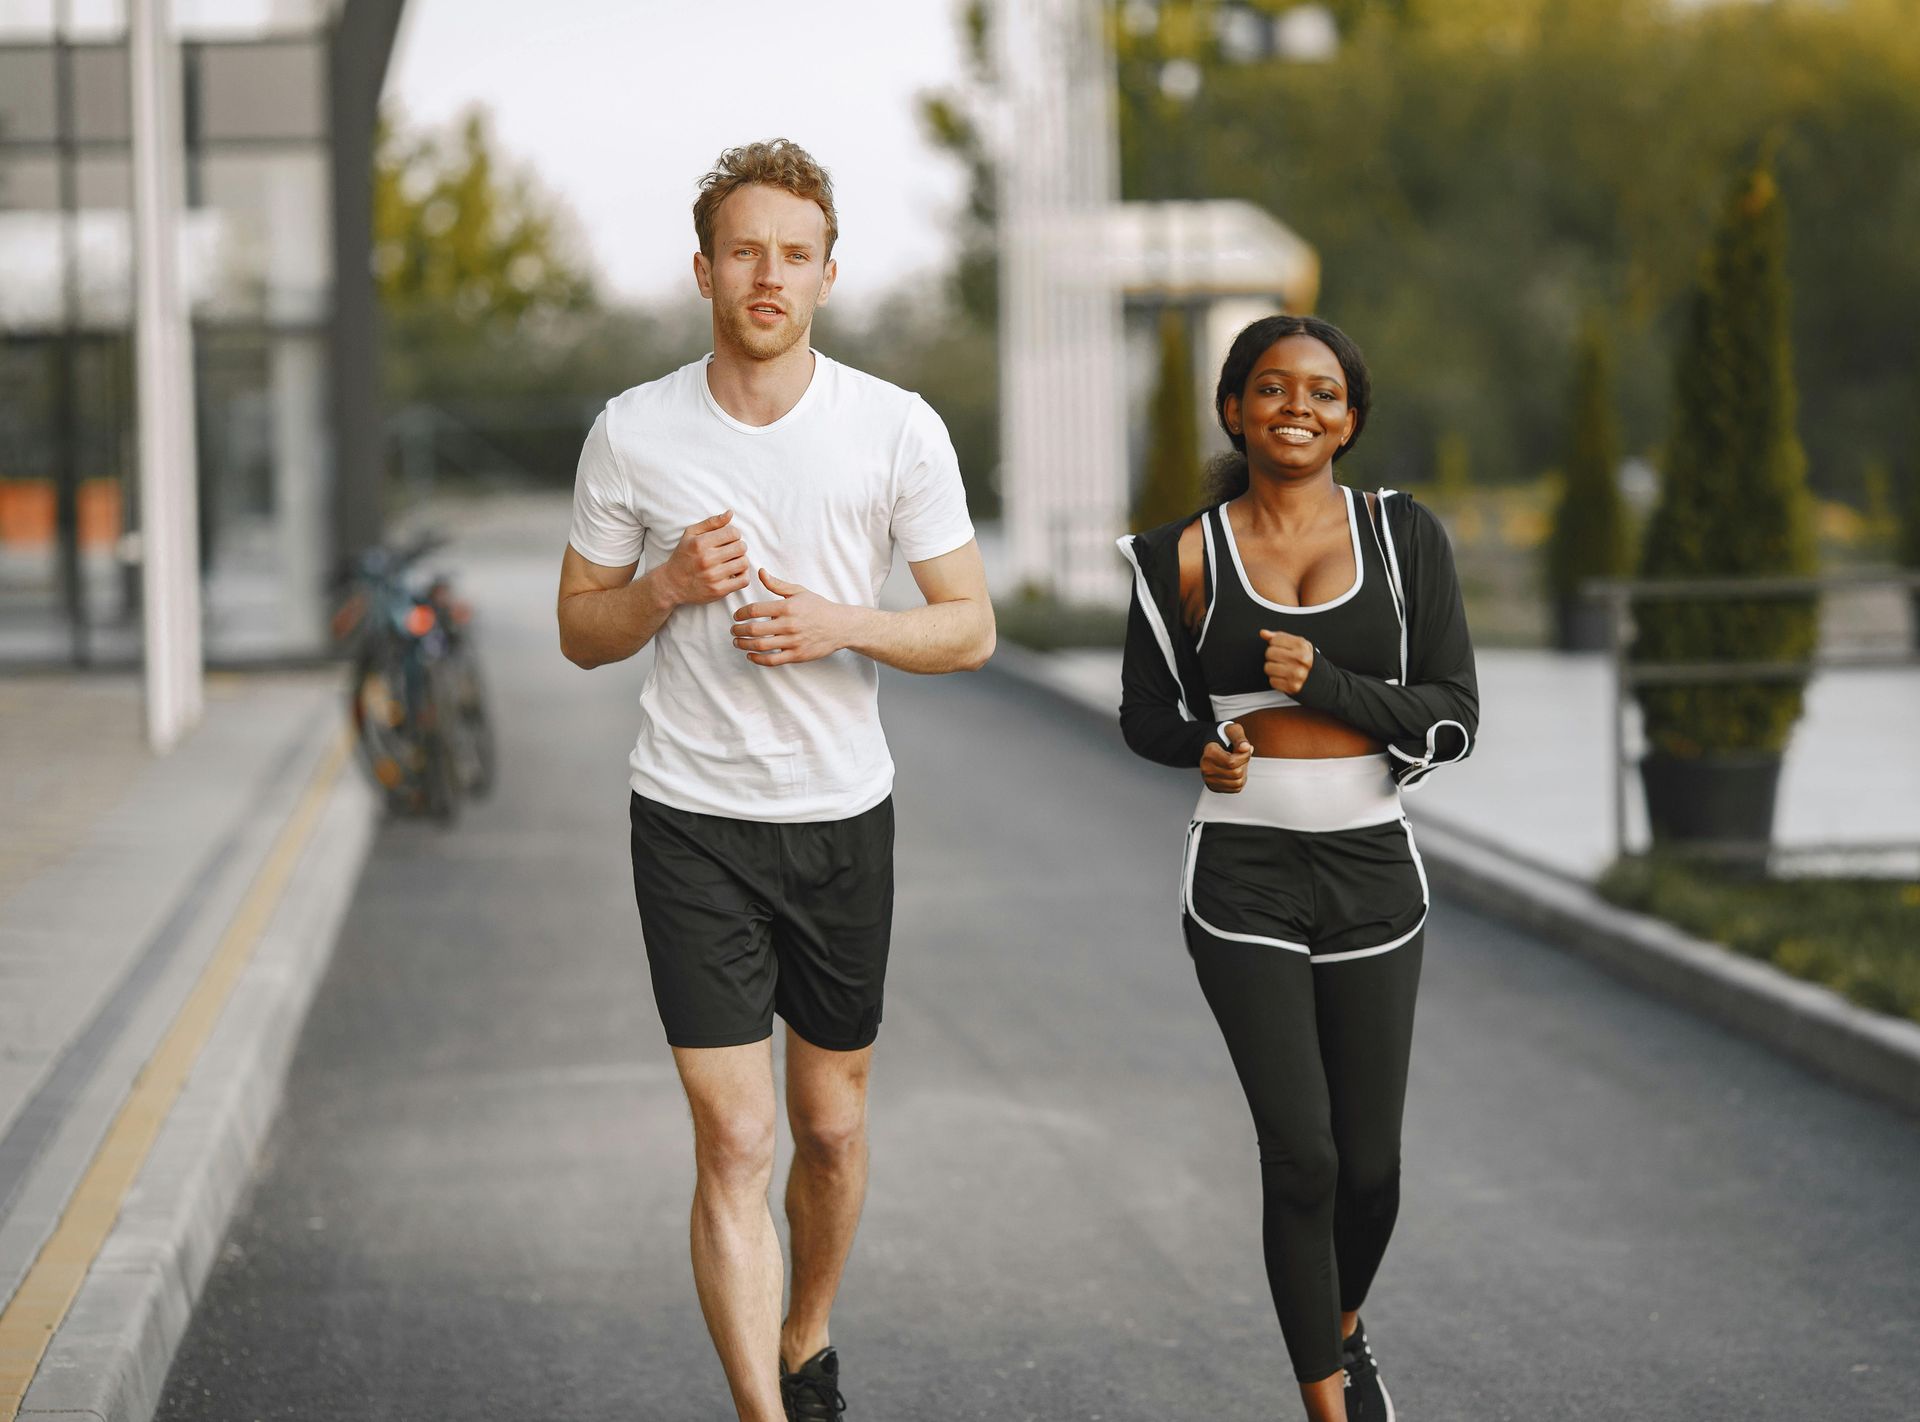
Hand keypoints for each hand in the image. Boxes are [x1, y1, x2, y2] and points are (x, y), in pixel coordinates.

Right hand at [664, 510, 749, 605]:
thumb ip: (711, 522)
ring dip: (741, 561)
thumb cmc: (683, 556)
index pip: (733, 533)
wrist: (672, 584)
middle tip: (732, 550)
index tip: (729, 539)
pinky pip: (743, 581)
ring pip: (744, 563)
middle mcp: (706, 559)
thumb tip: (730, 513)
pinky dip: (743, 576)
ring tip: (733, 561)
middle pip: (741, 547)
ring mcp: (713, 576)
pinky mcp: (718, 590)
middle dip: (739, 547)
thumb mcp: (691, 534)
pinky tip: (734, 573)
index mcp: (700, 543)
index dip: (734, 534)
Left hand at [732, 569, 854, 665]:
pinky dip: (757, 659)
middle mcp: (789, 625)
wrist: (840, 626)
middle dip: (738, 631)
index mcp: (787, 607)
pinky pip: (772, 660)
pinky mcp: (797, 655)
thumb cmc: (818, 607)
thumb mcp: (799, 591)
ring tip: (738, 642)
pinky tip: (750, 655)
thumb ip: (777, 584)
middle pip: (754, 630)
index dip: (741, 613)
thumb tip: (760, 572)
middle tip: (733, 630)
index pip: (755, 610)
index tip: (736, 616)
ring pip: (760, 646)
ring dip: (744, 645)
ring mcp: (793, 642)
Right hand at [1200, 721, 1251, 793]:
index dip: (1244, 756)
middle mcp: (1206, 768)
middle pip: (1236, 773)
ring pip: (1237, 783)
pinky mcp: (1214, 786)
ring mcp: (1209, 779)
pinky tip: (1235, 771)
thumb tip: (1246, 747)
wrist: (1211, 745)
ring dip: (1243, 773)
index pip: (1232, 762)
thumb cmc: (1222, 737)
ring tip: (1238, 763)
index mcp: (1209, 753)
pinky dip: (1240, 780)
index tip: (1244, 749)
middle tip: (1240, 756)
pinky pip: (1235, 789)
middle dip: (1244, 764)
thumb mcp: (1232, 730)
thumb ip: (1240, 738)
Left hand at [1261, 629, 1314, 695]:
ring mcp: (1298, 674)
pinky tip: (1284, 677)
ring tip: (1281, 668)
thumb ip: (1278, 636)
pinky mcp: (1292, 686)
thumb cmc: (1302, 657)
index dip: (1275, 644)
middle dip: (1272, 656)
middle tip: (1281, 659)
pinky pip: (1272, 681)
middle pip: (1269, 653)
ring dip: (1272, 668)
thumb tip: (1263, 633)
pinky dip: (1275, 680)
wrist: (1315, 676)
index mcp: (1302, 646)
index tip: (1281, 648)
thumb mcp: (1294, 643)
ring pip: (1268, 667)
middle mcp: (1301, 659)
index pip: (1274, 640)